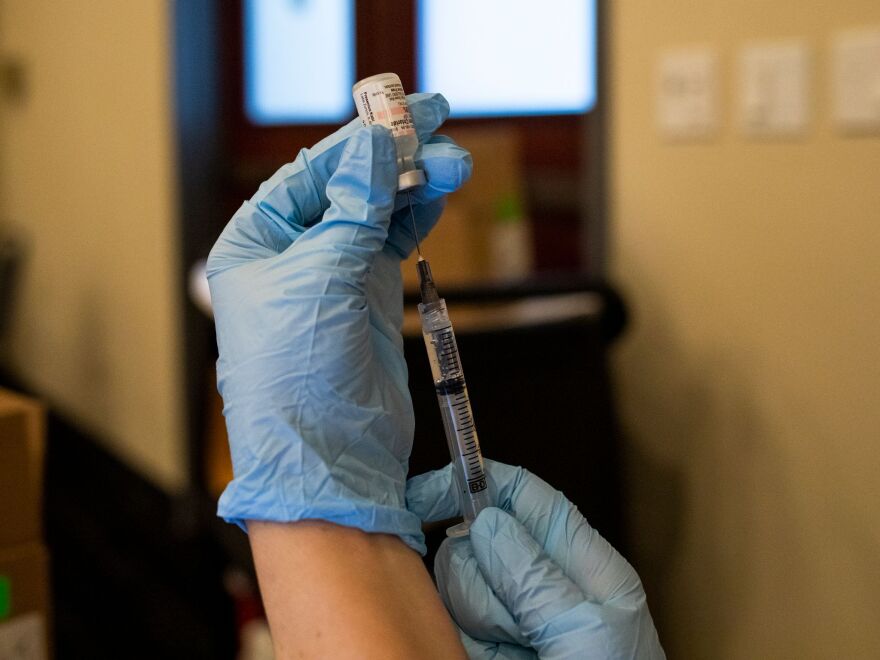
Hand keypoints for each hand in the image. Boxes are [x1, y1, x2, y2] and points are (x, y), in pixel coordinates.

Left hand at [208, 94, 471, 552]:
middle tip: (441, 129)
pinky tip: (437, 196)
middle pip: (347, 187)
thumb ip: (354, 206)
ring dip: (413, 187)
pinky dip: (416, 219)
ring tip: (455, 164)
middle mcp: (292, 256)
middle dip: (394, 160)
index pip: (308, 173)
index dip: (356, 143)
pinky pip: (393, 245)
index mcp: (255, 243)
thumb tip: (378, 146)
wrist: (330, 458)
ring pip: (376, 213)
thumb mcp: (321, 274)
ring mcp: (333, 278)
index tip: (402, 117)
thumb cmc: (297, 374)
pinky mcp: (367, 301)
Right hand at [406, 460, 665, 657]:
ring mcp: (508, 611)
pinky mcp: (479, 639)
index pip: (523, 496)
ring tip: (511, 649)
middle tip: (514, 621)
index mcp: (580, 563)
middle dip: (485, 579)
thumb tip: (488, 520)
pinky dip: (462, 637)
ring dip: (477, 614)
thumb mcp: (588, 634)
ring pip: (456, 578)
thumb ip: (539, 575)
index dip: (477, 483)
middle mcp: (539, 579)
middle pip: (476, 538)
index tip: (432, 490)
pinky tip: (489, 657)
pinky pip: (446, 616)